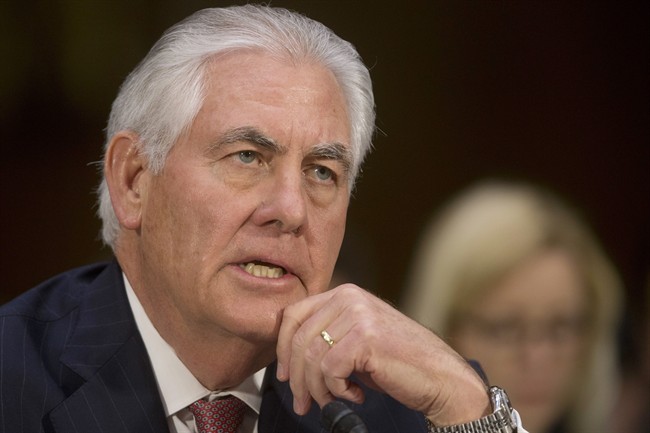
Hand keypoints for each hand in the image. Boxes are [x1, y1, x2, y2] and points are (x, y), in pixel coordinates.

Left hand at [276, 284, 490, 425]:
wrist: (440, 376)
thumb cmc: (397, 362)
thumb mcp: (356, 339)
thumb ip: (327, 336)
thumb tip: (287, 359)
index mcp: (344, 294)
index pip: (293, 315)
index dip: (282, 348)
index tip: (286, 375)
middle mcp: (349, 298)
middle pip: (299, 339)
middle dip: (298, 378)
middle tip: (303, 403)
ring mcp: (358, 315)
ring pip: (312, 358)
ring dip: (318, 389)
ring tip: (333, 401)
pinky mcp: (365, 337)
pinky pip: (330, 370)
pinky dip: (337, 390)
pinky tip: (356, 395)